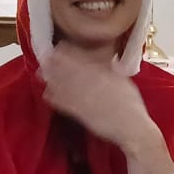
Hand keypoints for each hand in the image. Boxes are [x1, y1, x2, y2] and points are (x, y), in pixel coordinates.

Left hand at [38, 44, 160, 153]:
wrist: (131, 127)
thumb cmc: (131, 105)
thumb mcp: (124, 82)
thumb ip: (112, 71)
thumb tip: (107, 62)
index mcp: (103, 74)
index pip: (83, 60)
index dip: (70, 52)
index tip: (60, 46)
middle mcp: (92, 83)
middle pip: (71, 70)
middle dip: (57, 63)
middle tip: (45, 57)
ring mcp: (85, 98)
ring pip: (65, 85)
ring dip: (53, 78)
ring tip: (42, 73)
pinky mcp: (81, 112)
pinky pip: (65, 103)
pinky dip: (55, 98)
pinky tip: (47, 93)